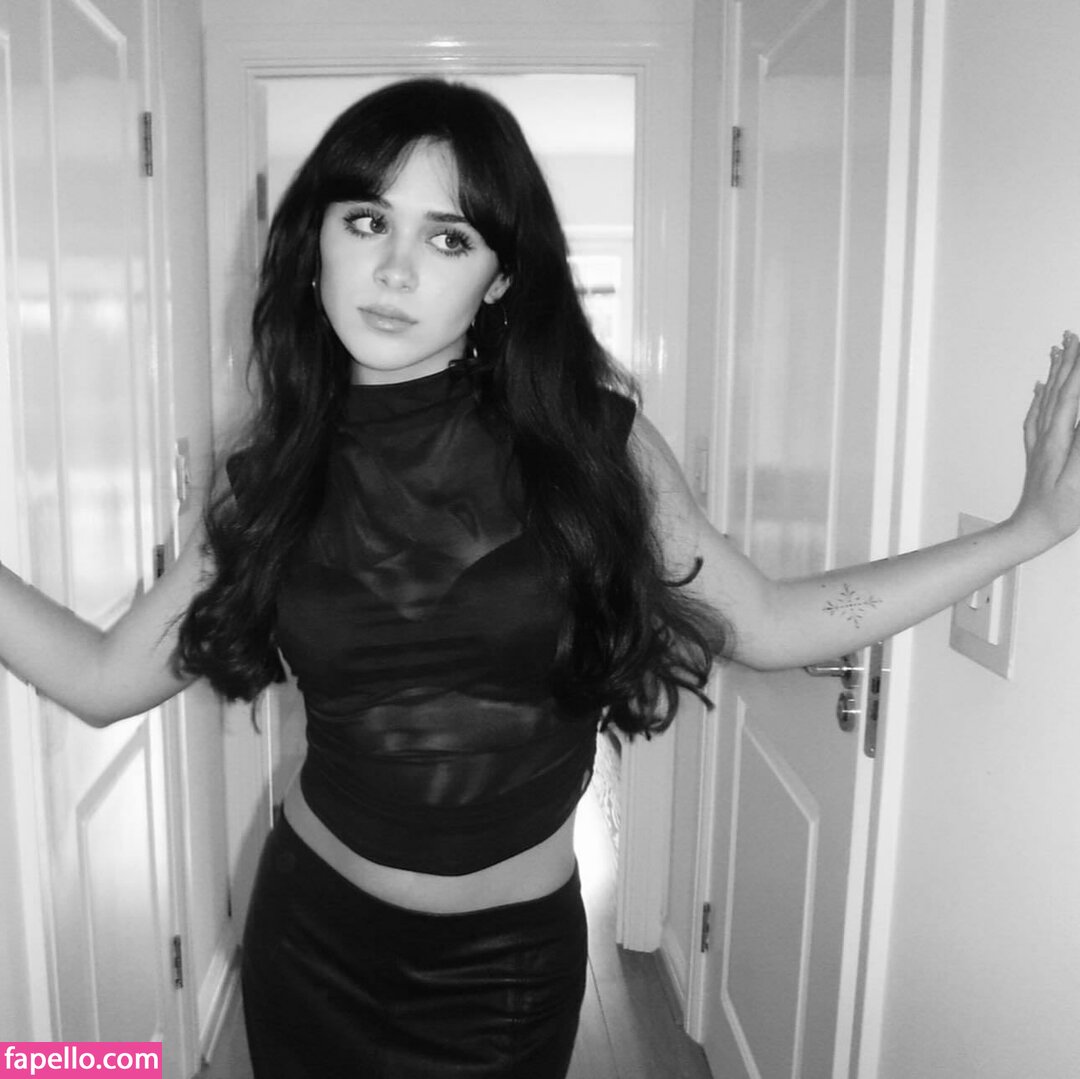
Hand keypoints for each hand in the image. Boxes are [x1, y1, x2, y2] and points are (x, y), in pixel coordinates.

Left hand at [1012, 330, 1079, 548]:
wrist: (1031, 530)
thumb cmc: (1061, 510)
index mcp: (1058, 440)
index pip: (1073, 394)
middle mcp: (1046, 436)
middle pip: (1058, 390)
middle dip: (1068, 361)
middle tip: (1072, 333)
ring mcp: (1039, 443)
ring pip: (1046, 399)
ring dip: (1054, 373)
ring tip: (1056, 350)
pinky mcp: (1037, 452)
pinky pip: (1037, 416)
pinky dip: (1041, 397)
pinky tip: (1039, 388)